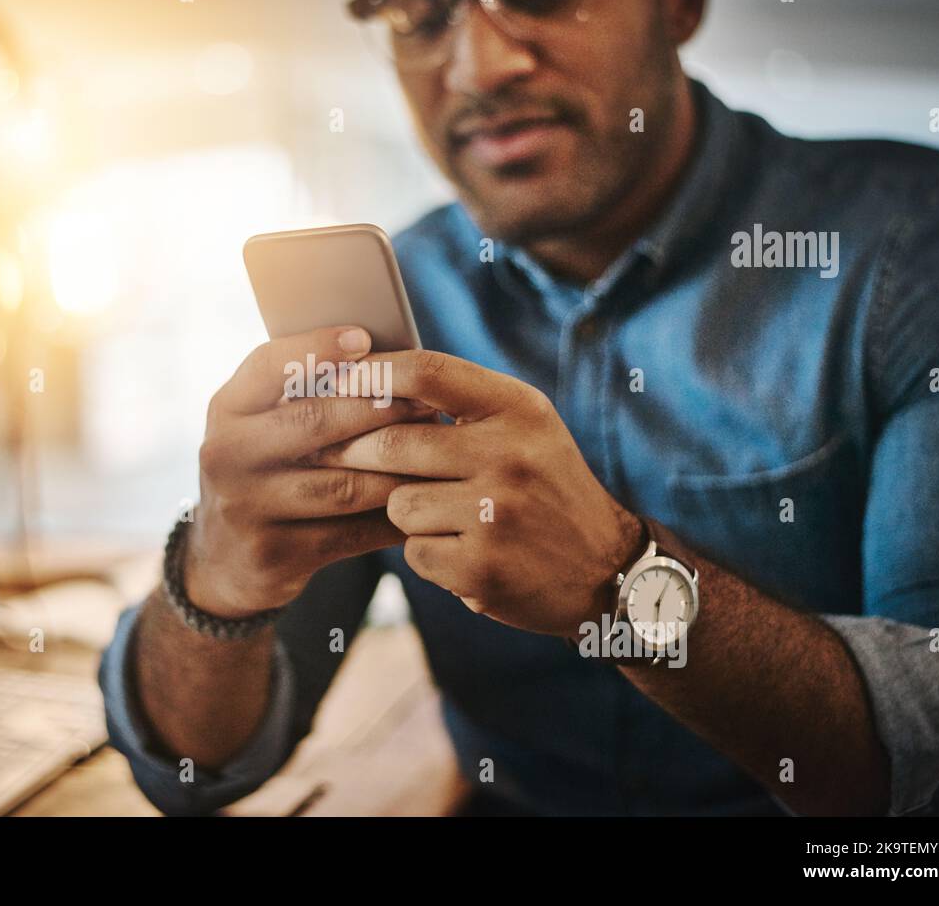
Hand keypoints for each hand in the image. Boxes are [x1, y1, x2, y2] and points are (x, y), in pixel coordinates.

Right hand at [187, 326, 432, 618]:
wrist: (223, 559)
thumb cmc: (265, 472)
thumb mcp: (262, 429)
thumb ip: (301, 396)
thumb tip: (384, 356)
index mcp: (226, 410)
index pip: (268, 365)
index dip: (318, 348)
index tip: (365, 337)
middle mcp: (225, 455)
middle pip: (313, 422)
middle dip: (379, 410)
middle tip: (428, 404)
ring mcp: (244, 508)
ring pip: (340, 485)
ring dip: (397, 470)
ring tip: (438, 456)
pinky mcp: (271, 554)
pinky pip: (349, 534)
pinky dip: (391, 519)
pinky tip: (422, 505)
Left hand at [312, 350, 644, 635]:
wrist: (604, 568)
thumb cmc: (544, 487)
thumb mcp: (523, 427)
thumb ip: (460, 400)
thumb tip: (364, 375)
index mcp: (519, 409)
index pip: (427, 370)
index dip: (371, 372)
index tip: (334, 380)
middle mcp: (510, 456)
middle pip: (393, 442)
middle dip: (356, 453)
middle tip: (339, 457)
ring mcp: (496, 514)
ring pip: (398, 503)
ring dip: (404, 512)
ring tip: (443, 516)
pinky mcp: (482, 566)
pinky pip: (414, 551)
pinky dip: (427, 553)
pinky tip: (461, 552)